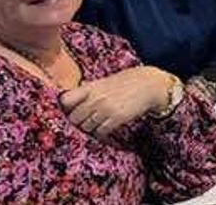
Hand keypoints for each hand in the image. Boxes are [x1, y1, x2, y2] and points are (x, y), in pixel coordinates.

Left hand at [60, 66, 174, 137]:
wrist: (149, 85)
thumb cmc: (126, 82)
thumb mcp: (105, 82)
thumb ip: (89, 91)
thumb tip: (69, 102)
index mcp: (91, 87)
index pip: (66, 100)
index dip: (66, 108)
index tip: (70, 110)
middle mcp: (96, 99)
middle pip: (74, 119)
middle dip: (78, 122)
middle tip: (85, 121)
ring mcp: (106, 109)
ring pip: (86, 128)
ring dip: (89, 128)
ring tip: (97, 124)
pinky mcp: (117, 119)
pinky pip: (100, 132)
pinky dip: (101, 133)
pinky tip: (106, 128)